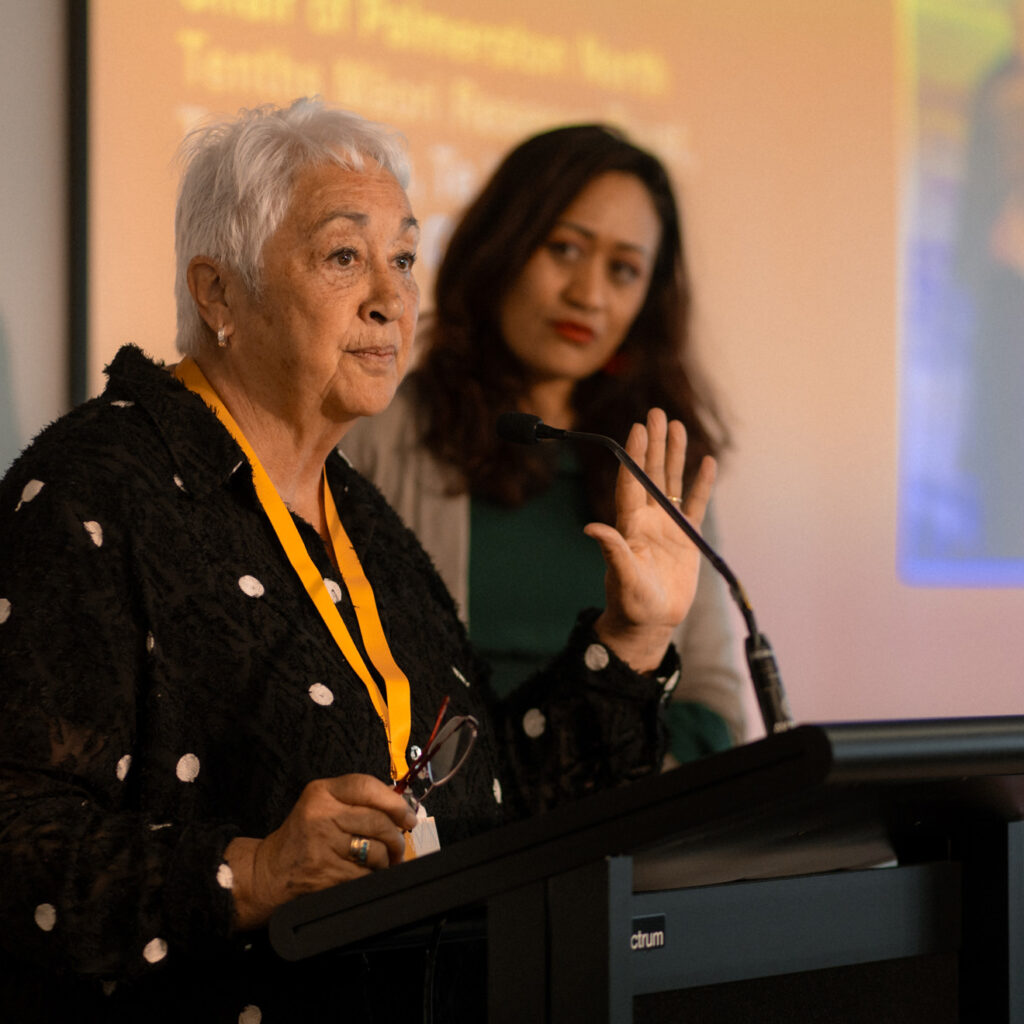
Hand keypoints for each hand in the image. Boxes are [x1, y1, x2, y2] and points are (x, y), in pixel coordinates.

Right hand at [224, 773, 417, 929]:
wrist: (266, 874)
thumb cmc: (301, 840)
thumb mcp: (320, 806)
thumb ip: (355, 802)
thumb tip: (400, 807)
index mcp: (321, 792)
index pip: (367, 786)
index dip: (395, 802)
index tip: (408, 816)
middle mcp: (321, 814)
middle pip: (379, 821)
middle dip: (396, 839)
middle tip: (398, 848)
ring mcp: (323, 845)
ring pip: (377, 850)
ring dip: (386, 861)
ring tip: (379, 863)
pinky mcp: (326, 873)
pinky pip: (366, 874)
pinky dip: (371, 878)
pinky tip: (363, 876)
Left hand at [584, 408, 715, 672]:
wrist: (651, 622)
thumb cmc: (631, 603)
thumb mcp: (622, 578)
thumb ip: (612, 551)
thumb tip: (591, 528)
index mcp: (630, 525)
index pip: (631, 482)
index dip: (633, 455)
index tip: (636, 429)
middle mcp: (647, 519)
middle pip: (651, 473)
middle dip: (654, 444)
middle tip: (656, 413)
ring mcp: (668, 525)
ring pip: (672, 482)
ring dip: (675, 455)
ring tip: (677, 426)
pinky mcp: (687, 536)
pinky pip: (696, 504)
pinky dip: (702, 484)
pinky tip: (707, 461)